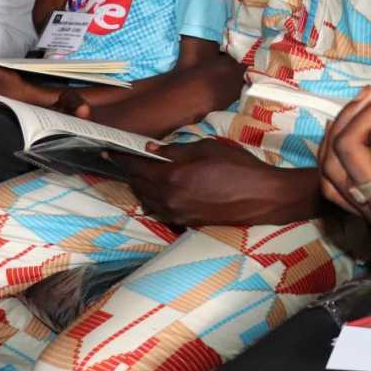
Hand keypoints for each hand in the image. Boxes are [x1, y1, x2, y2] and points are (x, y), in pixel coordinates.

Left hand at [111, 138, 314, 226]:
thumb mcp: (206, 148)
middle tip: (124, 158)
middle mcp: (170, 199)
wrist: (263, 196)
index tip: (108, 150)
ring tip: (141, 172)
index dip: (120, 157)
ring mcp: (178, 214)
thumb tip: (151, 149)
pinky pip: (162, 210)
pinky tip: (161, 189)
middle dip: (129, 171)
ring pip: (147, 200)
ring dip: (141, 186)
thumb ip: (175, 150)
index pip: (136, 166)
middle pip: (138, 185)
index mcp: (172, 178)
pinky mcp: (187, 222)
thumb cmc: (238, 166)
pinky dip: (155, 199)